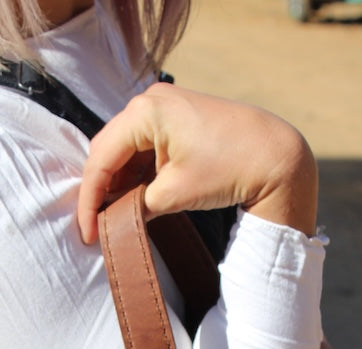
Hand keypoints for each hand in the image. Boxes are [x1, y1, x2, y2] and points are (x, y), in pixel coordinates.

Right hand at [78, 82, 317, 243]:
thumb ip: (138, 205)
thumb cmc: (229, 168)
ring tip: (113, 218)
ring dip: (118, 184)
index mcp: (145, 112)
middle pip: (108, 151)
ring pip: (125, 151)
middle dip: (100, 191)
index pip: (101, 158)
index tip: (87, 233)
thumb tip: (116, 218)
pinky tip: (134, 200)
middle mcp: (150, 102)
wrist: (275, 156)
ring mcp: (165, 109)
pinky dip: (137, 175)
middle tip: (95, 227)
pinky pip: (145, 149)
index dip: (90, 199)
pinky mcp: (178, 121)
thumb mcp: (175, 194)